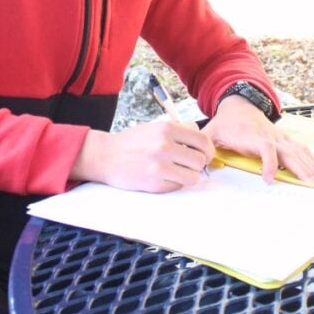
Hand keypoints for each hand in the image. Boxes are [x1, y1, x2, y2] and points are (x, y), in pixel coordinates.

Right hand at [71, 119, 215, 192]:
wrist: (106, 156)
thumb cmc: (132, 142)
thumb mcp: (155, 127)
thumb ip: (178, 132)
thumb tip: (202, 142)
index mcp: (167, 129)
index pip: (202, 141)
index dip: (207, 150)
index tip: (204, 154)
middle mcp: (165, 146)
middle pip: (200, 160)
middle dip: (197, 164)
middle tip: (189, 164)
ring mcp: (160, 166)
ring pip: (193, 176)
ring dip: (188, 176)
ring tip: (177, 172)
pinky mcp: (154, 183)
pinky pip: (178, 186)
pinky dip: (174, 183)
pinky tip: (163, 177)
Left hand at [205, 95, 313, 184]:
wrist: (238, 105)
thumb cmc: (226, 122)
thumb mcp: (211, 131)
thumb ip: (204, 144)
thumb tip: (198, 159)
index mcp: (252, 136)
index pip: (266, 148)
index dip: (269, 163)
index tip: (268, 178)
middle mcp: (269, 136)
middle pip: (288, 152)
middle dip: (301, 168)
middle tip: (310, 183)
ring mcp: (278, 137)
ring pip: (297, 151)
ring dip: (310, 165)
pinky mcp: (283, 139)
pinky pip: (300, 148)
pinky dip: (310, 158)